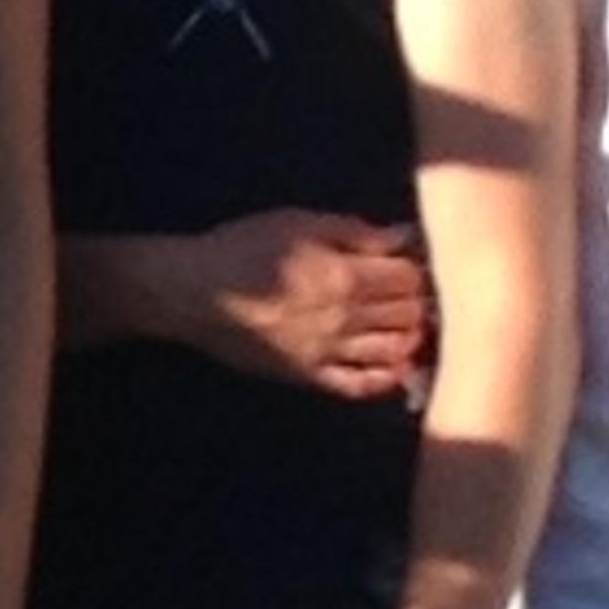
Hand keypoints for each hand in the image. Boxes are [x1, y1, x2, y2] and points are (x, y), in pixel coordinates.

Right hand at [174, 210, 430, 400]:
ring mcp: (330, 351)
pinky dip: (383, 380)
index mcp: (347, 276)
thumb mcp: (298, 223)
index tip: (408, 265)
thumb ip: (353, 231)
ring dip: (408, 338)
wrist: (192, 292)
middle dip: (416, 303)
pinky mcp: (309, 374)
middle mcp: (347, 318)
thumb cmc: (242, 247)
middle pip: (407, 315)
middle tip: (410, 296)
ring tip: (406, 326)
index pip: (409, 279)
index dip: (416, 270)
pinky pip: (357, 385)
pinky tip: (392, 369)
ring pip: (392, 352)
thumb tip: (403, 237)